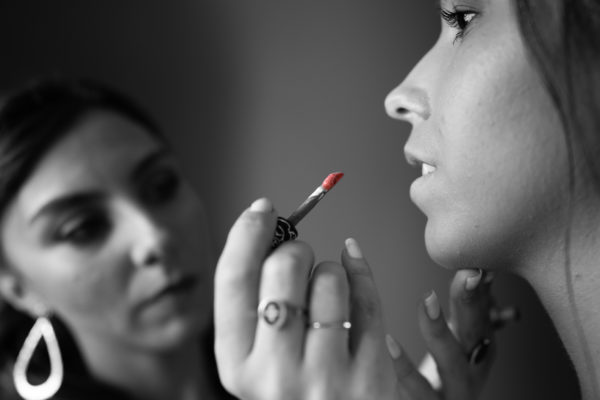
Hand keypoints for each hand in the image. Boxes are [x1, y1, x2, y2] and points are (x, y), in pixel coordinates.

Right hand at [214, 198, 395, 399]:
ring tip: (327, 292)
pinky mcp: (369, 377)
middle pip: (284, 267)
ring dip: (330, 271)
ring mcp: (326, 378)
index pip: (234, 279)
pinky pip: (368, 298)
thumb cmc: (294, 390)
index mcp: (237, 367)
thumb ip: (253, 305)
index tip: (262, 210)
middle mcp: (276, 375)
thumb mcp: (256, 360)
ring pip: (330, 277)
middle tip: (300, 261)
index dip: (247, 233)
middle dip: (295, 250)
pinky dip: (361, 273)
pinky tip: (353, 270)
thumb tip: (265, 225)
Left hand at [386, 269, 511, 398]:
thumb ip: (470, 309)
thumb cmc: (451, 379)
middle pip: (475, 334)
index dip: (482, 290)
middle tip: (467, 273)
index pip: (484, 313)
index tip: (477, 263)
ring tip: (428, 300)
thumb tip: (479, 270)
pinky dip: (405, 365)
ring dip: (440, 329)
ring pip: (451, 362)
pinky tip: (391, 341)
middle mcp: (473, 371)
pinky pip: (417, 388)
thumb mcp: (464, 342)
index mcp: (481, 349)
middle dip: (472, 302)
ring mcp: (454, 391)